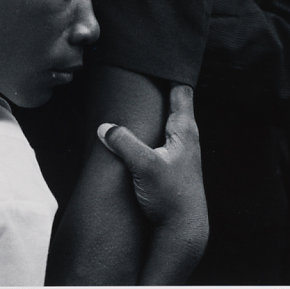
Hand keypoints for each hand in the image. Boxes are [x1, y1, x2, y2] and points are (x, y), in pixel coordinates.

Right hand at [97, 85, 208, 253]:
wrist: (182, 232)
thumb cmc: (171, 197)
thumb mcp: (144, 166)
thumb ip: (123, 142)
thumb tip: (103, 127)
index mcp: (184, 130)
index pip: (180, 91)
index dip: (169, 72)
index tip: (154, 56)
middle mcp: (186, 139)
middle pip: (174, 103)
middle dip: (158, 88)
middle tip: (138, 70)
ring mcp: (180, 153)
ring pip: (166, 122)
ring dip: (152, 111)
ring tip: (133, 97)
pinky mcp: (171, 167)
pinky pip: (159, 139)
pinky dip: (148, 130)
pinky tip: (133, 133)